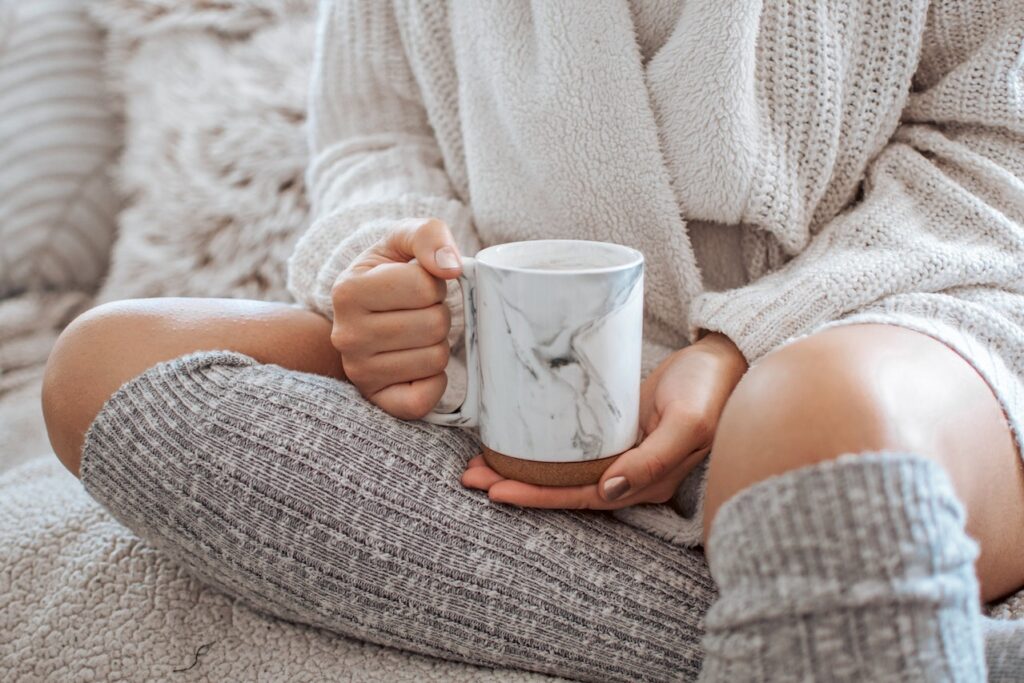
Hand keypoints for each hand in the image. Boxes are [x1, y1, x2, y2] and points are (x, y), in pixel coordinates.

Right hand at [331, 217, 462, 418]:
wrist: (365, 313)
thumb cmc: (389, 273)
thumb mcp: (402, 241)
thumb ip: (428, 235)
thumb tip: (451, 267)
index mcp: (348, 290)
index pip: (426, 286)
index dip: (433, 284)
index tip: (416, 286)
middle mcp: (346, 335)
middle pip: (434, 325)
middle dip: (438, 314)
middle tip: (418, 313)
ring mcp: (359, 372)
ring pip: (435, 359)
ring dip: (437, 345)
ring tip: (415, 335)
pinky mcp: (377, 400)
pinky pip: (423, 399)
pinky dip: (434, 382)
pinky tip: (419, 364)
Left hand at [460, 331, 748, 508]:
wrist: (728, 355)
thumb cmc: (712, 388)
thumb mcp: (687, 422)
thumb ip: (652, 460)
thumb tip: (609, 491)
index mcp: (647, 482)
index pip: (581, 497)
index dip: (537, 497)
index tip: (495, 490)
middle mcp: (632, 474)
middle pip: (565, 487)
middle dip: (517, 485)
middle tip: (471, 476)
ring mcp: (624, 451)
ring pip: (565, 468)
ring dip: (524, 467)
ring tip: (481, 461)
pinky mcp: (618, 428)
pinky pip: (575, 445)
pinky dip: (543, 445)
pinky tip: (517, 437)